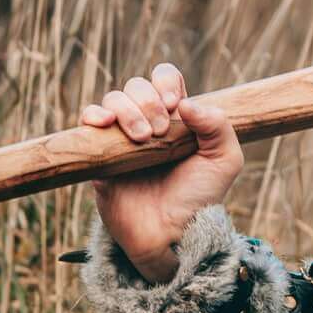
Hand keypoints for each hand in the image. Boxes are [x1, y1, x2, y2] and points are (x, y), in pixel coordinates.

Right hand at [79, 63, 244, 280]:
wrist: (170, 232)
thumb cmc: (199, 197)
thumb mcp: (224, 161)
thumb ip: (219, 126)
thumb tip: (186, 102)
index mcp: (178, 119)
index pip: (165, 79)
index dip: (166, 81)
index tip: (175, 104)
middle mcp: (148, 123)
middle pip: (137, 86)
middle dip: (149, 102)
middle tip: (161, 132)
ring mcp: (122, 137)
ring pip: (113, 99)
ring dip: (128, 111)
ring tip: (142, 139)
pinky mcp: (100, 153)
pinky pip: (88, 120)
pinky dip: (94, 114)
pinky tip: (105, 123)